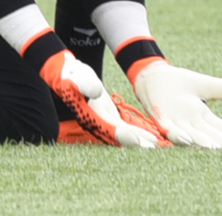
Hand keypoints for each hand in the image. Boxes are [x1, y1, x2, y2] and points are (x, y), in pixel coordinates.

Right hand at [40, 50, 160, 147]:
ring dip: (137, 140)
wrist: (67, 75)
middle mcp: (96, 123)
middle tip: (153, 147)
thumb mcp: (79, 77)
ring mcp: (101, 121)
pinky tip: (146, 135)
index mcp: (91, 115)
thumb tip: (95, 91)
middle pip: (119, 136)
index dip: (125, 136)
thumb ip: (86, 84)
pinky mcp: (106, 117)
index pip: (110, 129)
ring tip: (154, 144)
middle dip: (136, 142)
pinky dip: (134, 133)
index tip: (139, 141)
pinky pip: (122, 128)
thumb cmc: (73, 75)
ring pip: (122, 134)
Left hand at [133, 60, 221, 148]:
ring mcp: (174, 121)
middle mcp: (189, 123)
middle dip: (218, 142)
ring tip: (211, 147)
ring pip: (189, 134)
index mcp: (202, 117)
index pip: (219, 127)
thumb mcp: (206, 85)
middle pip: (206, 134)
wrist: (153, 76)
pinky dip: (175, 133)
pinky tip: (183, 137)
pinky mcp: (159, 116)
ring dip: (199, 141)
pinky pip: (166, 127)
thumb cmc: (180, 84)